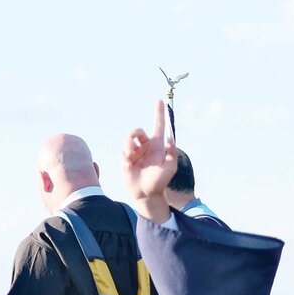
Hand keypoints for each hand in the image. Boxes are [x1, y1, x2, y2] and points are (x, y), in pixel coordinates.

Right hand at [122, 100, 176, 218]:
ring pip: (128, 140)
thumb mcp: (170, 169)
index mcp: (157, 146)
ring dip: (128, 146)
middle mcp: (145, 147)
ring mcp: (135, 153)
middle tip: (134, 141)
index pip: (158, 126)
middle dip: (134, 133)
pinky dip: (124, 157)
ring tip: (130, 157)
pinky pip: (121, 152)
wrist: (146, 194)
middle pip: (138, 131)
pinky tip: (128, 165)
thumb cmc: (160, 182)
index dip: (159, 113)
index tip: (160, 100)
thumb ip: (172, 154)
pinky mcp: (126, 160)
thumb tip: (171, 139)